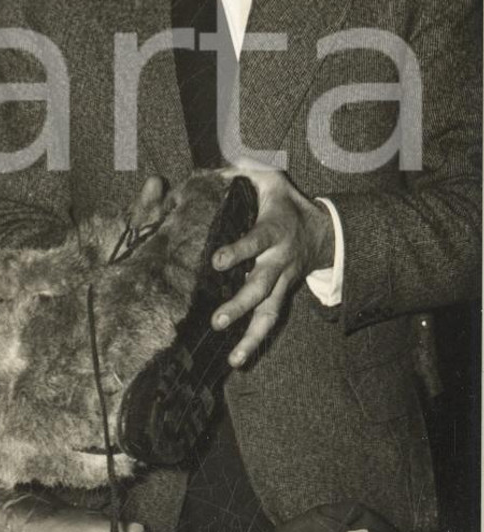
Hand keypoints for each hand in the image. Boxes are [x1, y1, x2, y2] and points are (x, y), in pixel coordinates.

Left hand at [211, 169, 334, 367]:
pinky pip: (271, 322)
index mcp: (274, 230)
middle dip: (240, 305)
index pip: (256, 241)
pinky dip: (256, 342)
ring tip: (234, 359)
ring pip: (270, 313)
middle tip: (217, 320)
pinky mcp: (282, 296)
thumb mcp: (269, 178)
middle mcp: (279, 261)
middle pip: (261, 287)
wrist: (323, 230)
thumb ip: (241, 173)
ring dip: (251, 337)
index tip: (217, 260)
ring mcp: (282, 283)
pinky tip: (238, 360)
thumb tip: (208, 171)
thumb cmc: (285, 202)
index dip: (239, 251)